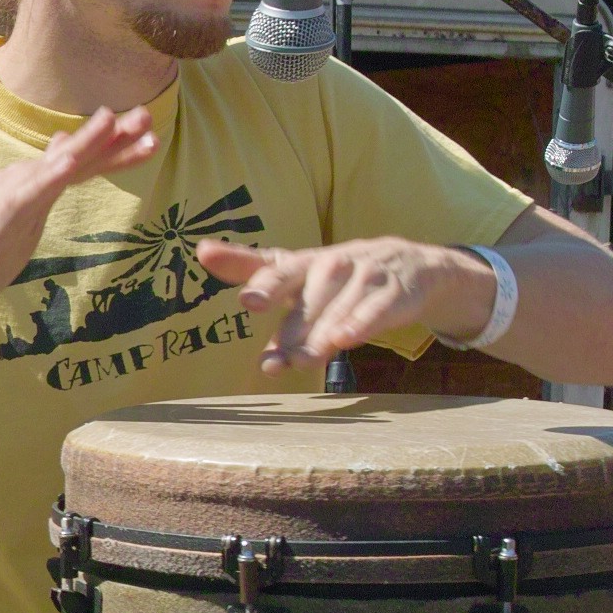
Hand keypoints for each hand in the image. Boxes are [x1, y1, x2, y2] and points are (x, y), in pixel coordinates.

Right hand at [0, 107, 158, 327]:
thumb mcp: (19, 222)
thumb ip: (42, 192)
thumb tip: (64, 156)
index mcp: (28, 185)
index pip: (80, 165)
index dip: (114, 150)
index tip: (148, 133)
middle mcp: (20, 181)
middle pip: (76, 157)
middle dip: (113, 138)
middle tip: (148, 117)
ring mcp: (9, 195)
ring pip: (57, 165)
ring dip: (89, 143)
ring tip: (118, 122)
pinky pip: (30, 191)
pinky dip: (52, 173)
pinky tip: (71, 159)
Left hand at [198, 237, 494, 375]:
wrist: (411, 266)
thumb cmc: (337, 276)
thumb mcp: (296, 269)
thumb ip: (251, 269)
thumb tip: (201, 251)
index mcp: (304, 261)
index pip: (280, 270)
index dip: (265, 285)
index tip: (249, 302)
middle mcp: (333, 264)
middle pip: (308, 302)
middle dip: (292, 332)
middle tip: (275, 361)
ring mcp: (367, 275)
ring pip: (340, 309)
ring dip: (321, 337)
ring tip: (302, 361)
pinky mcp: (396, 291)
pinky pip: (378, 309)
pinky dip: (362, 323)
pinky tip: (346, 340)